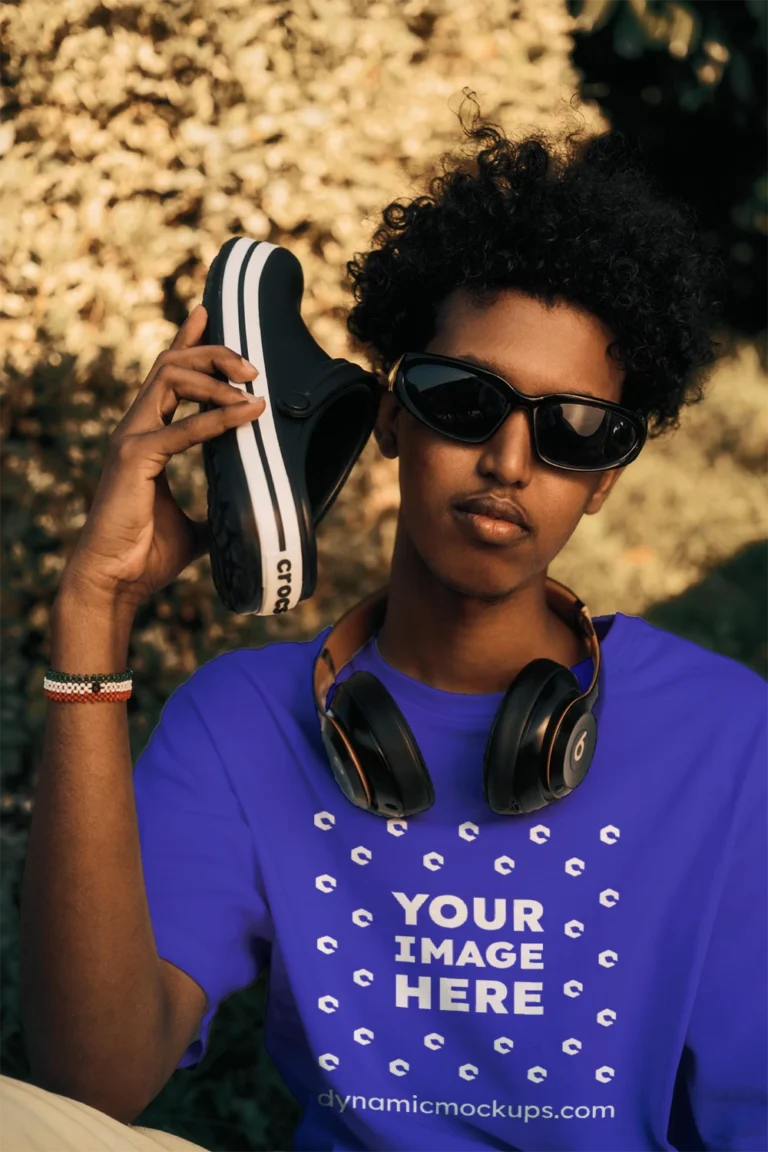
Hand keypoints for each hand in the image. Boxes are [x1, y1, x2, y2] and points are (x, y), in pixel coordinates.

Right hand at [59, 304, 264, 610]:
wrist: (114, 582)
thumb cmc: (146, 555)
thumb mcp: (194, 527)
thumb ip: (214, 509)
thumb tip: (247, 514)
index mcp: (145, 436)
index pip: (166, 376)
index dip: (188, 341)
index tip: (209, 313)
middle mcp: (135, 428)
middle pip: (172, 365)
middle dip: (214, 353)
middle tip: (253, 367)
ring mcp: (131, 438)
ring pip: (171, 378)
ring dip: (216, 376)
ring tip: (253, 389)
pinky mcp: (135, 457)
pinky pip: (183, 427)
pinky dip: (218, 418)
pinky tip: (248, 414)